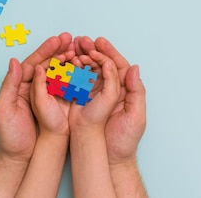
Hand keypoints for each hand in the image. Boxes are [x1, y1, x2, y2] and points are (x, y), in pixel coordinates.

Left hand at [0, 32, 73, 160]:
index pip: (33, 63)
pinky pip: (66, 86)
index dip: (45, 51)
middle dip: (58, 50)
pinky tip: (83, 67)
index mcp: (18, 86)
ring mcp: (46, 96)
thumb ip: (9, 85)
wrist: (23, 157)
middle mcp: (32, 88)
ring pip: (58, 72)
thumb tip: (15, 62)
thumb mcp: (3, 109)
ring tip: (79, 48)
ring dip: (68, 60)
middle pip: (47, 64)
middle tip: (70, 38)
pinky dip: (75, 75)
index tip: (56, 40)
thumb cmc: (11, 137)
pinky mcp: (56, 104)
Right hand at [74, 36, 146, 164]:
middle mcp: (111, 91)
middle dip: (92, 51)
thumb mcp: (136, 116)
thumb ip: (136, 92)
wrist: (109, 160)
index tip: (99, 42)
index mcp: (125, 91)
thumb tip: (134, 68)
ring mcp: (97, 96)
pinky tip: (65, 63)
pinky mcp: (84, 103)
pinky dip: (71, 72)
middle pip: (102, 65)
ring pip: (89, 71)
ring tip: (73, 47)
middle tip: (82, 40)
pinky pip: (78, 83)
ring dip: (81, 58)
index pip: (118, 66)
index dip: (109, 52)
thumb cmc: (124, 141)